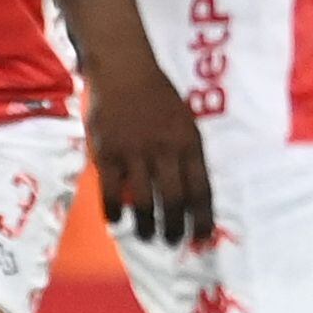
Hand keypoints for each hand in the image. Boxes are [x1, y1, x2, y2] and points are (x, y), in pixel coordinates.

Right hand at [88, 54, 213, 245]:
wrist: (125, 72)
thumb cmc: (159, 98)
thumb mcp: (186, 122)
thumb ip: (188, 155)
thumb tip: (192, 193)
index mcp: (191, 143)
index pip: (202, 189)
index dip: (203, 217)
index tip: (203, 237)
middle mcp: (166, 151)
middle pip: (175, 201)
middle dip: (175, 227)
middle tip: (173, 241)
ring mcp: (136, 153)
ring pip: (145, 201)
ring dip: (147, 225)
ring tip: (148, 235)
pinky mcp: (109, 154)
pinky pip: (112, 192)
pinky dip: (115, 211)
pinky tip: (117, 220)